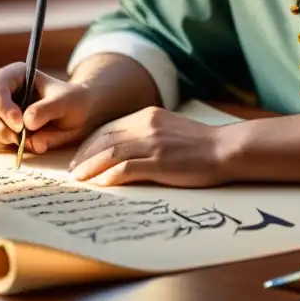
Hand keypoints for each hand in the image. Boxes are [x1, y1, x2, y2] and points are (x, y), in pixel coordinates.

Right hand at [0, 62, 93, 153]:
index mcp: (16, 74)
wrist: (75, 115)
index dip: (1, 106)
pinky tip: (16, 146)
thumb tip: (26, 123)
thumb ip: (48, 109)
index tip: (19, 125)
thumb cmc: (71, 103)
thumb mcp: (67, 103)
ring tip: (23, 142)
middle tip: (21, 139)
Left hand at [67, 107, 225, 186]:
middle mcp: (147, 125)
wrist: (226, 150)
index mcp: (148, 115)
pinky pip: (126, 168)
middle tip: (73, 172)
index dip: (90, 144)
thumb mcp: (170, 131)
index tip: (79, 158)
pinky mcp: (160, 161)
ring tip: (79, 180)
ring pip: (110, 153)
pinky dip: (109, 176)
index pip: (109, 128)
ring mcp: (153, 143)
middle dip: (84, 156)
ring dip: (91, 167)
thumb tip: (124, 152)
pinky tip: (100, 184)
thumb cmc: (201, 145)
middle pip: (105, 139)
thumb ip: (147, 135)